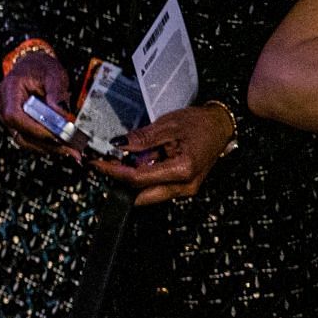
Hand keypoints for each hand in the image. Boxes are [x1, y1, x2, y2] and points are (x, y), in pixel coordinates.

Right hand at [0, 47, 76, 153]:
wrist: (32, 66)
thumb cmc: (41, 68)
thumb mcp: (54, 75)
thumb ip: (57, 94)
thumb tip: (61, 116)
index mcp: (8, 88)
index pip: (14, 115)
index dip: (34, 129)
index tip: (57, 136)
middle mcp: (1, 104)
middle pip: (18, 132)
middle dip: (46, 143)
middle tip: (71, 150)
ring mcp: (5, 115)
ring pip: (23, 139)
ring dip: (47, 147)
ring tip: (70, 150)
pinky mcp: (14, 123)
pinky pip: (27, 138)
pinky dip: (44, 144)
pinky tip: (62, 146)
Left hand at [91, 103, 235, 205]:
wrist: (220, 126)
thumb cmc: (199, 124)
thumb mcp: (168, 125)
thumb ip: (142, 138)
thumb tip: (118, 145)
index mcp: (182, 170)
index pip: (139, 178)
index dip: (114, 172)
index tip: (97, 164)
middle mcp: (185, 186)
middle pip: (142, 193)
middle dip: (119, 181)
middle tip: (102, 165)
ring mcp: (185, 189)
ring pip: (148, 193)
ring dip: (130, 181)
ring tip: (115, 162)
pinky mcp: (182, 186)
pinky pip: (157, 188)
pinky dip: (142, 179)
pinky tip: (133, 165)